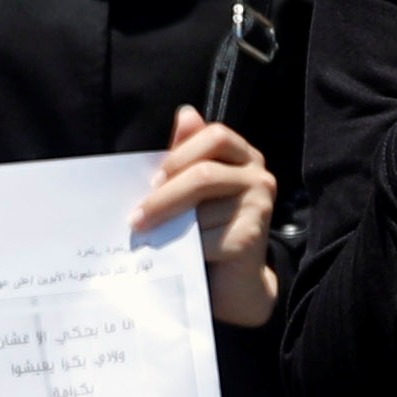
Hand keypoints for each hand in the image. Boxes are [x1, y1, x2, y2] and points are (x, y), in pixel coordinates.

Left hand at [134, 105, 278, 326]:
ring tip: (149, 235)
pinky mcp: (251, 238)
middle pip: (205, 173)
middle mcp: (260, 177)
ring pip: (201, 209)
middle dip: (164, 195)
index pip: (216, 135)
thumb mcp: (195, 188)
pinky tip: (175, 255)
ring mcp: (260, 207)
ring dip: (169, 224)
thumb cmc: (211, 229)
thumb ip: (188, 155)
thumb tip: (185, 113)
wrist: (234, 283)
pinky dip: (184, 248)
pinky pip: (205, 237)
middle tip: (136, 216)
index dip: (181, 153)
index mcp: (246, 157)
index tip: (154, 177)